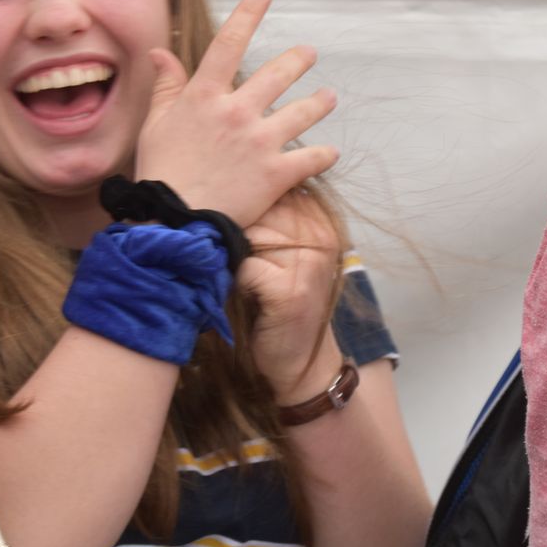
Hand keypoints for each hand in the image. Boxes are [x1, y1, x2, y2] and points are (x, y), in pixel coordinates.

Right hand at [135, 0, 338, 226]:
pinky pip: (312, 158)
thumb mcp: (156, 125)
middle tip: (309, 53)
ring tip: (329, 97)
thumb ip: (166, 87)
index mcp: (204, 96)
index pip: (229, 42)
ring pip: (303, 111)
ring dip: (320, 102)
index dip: (249, 12)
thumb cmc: (161, 174)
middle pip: (278, 73)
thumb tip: (161, 52)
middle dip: (299, 59)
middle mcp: (237, 111)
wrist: (174, 222)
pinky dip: (324, 155)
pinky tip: (330, 152)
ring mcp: (260, 141)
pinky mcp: (277, 173)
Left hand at [238, 189, 343, 394]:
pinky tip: (246, 297)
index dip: (246, 202)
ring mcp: (310, 261)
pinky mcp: (291, 288)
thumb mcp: (283, 252)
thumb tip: (225, 184)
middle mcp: (322, 235)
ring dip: (232, 257)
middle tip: (236, 258)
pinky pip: (242, 266)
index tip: (236, 224)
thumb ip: (270, 218)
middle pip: (257, 208)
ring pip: (246, 235)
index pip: (272, 186)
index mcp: (320, 219)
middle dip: (235, 229)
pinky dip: (234, 282)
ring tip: (243, 279)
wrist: (299, 362)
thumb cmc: (279, 302)